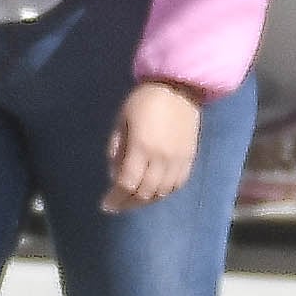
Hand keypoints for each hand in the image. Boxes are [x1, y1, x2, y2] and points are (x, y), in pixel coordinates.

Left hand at [103, 82, 201, 213]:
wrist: (179, 89)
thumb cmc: (144, 100)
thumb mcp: (121, 120)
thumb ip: (116, 148)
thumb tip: (114, 174)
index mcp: (141, 148)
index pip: (127, 183)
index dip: (115, 198)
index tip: (105, 205)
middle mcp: (161, 159)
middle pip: (145, 192)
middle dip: (128, 203)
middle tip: (117, 206)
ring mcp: (178, 161)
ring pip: (162, 192)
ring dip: (146, 201)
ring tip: (133, 201)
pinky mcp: (190, 159)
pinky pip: (177, 185)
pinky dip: (164, 193)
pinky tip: (154, 192)